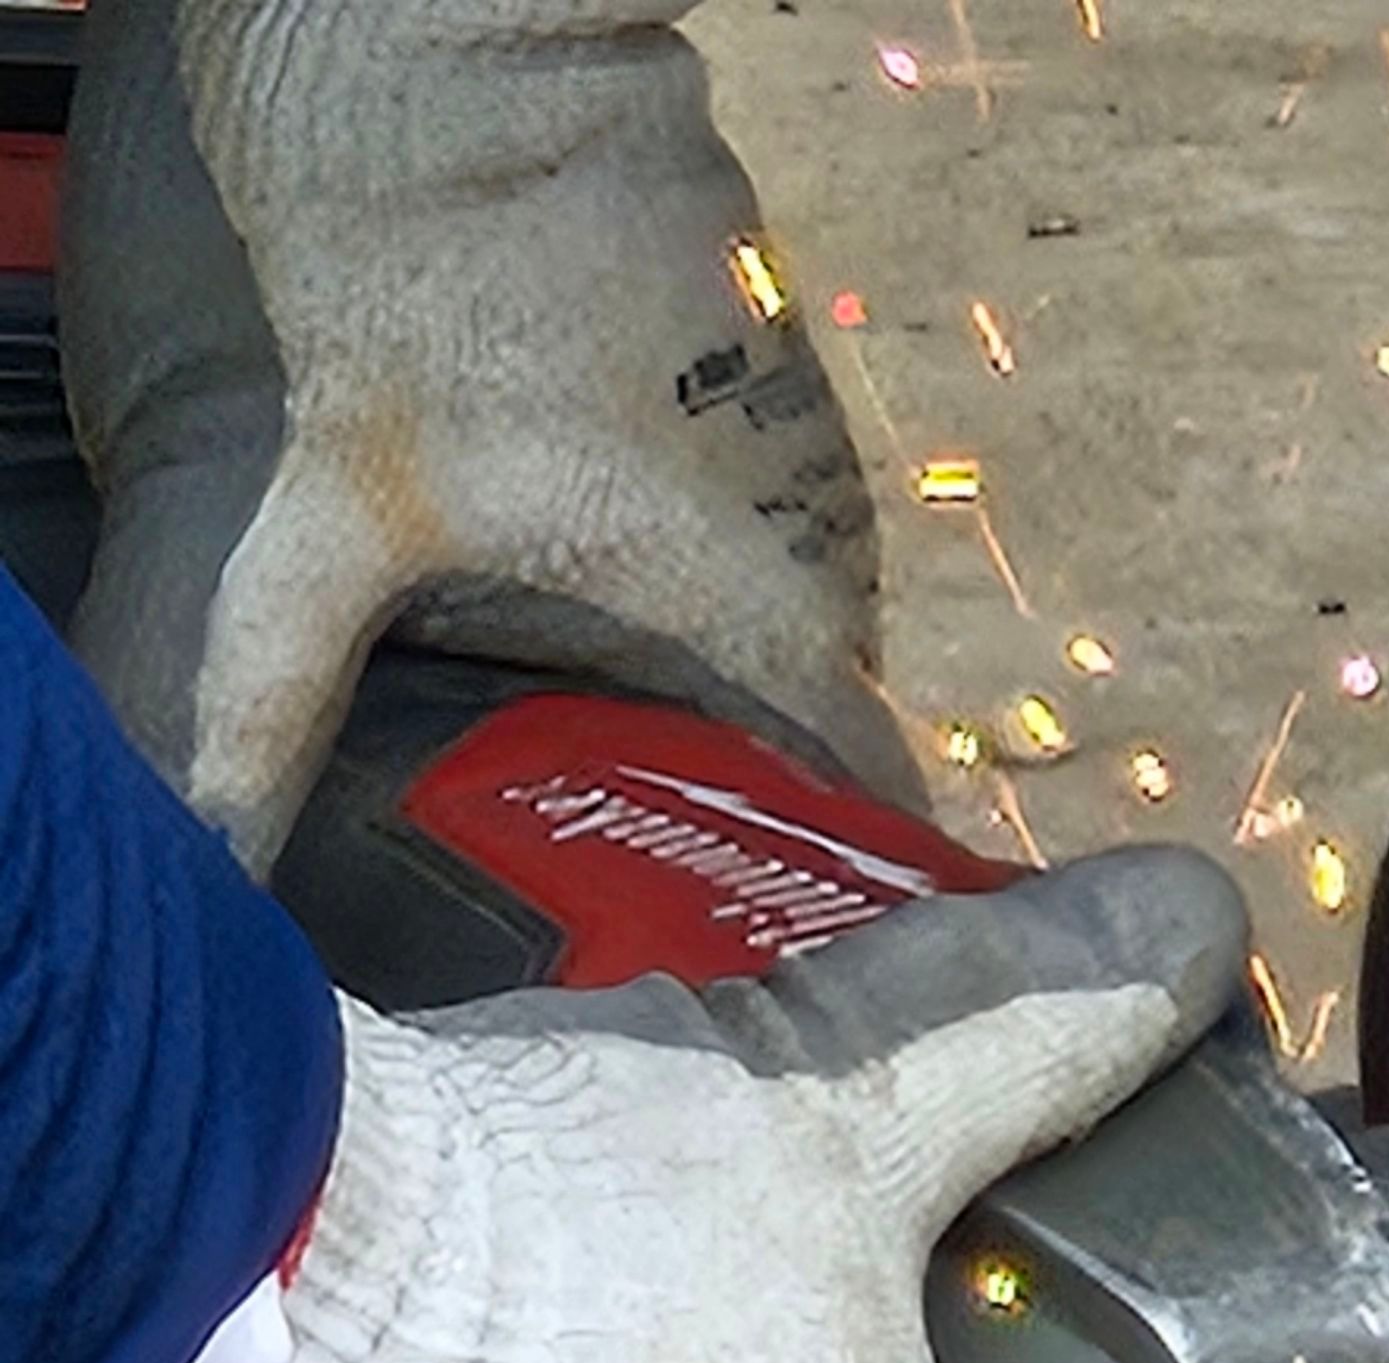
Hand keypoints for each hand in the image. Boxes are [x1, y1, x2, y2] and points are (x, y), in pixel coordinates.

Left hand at [60, 0, 913, 873]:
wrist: (451, 41)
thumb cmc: (409, 283)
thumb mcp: (323, 524)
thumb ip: (269, 704)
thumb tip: (208, 851)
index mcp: (749, 595)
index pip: (867, 789)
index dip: (843, 876)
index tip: (791, 935)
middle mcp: (818, 529)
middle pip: (823, 711)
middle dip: (764, 790)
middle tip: (670, 870)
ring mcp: (807, 436)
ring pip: (798, 606)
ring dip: (737, 673)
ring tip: (643, 744)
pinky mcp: (773, 360)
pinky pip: (771, 511)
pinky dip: (718, 566)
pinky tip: (621, 586)